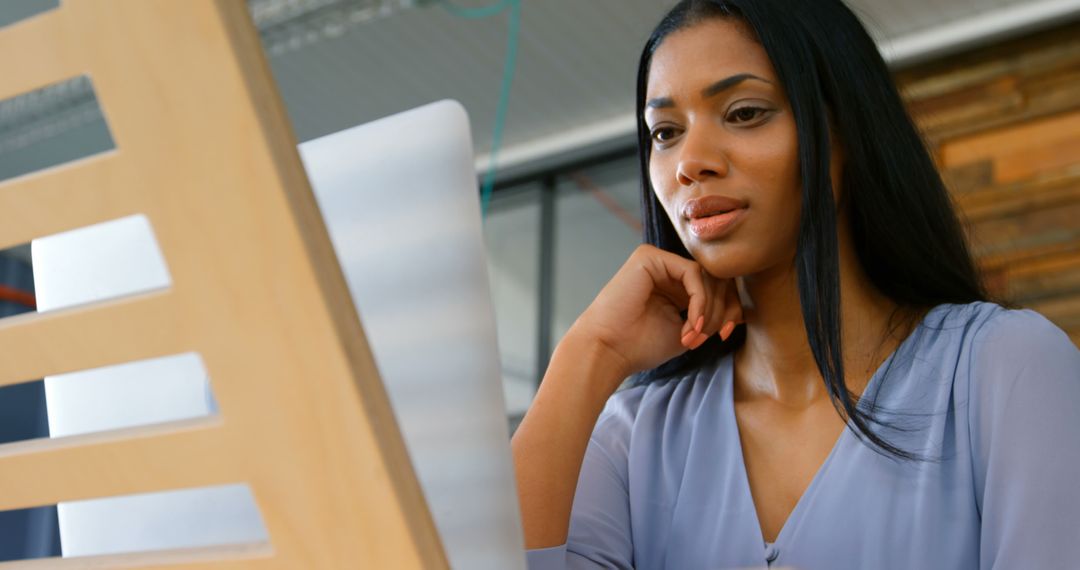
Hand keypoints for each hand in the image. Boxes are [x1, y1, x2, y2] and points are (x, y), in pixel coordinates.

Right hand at [565, 244, 743, 380]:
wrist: (608, 350)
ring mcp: (658, 260)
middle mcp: (666, 269)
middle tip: (710, 337)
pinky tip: (691, 324)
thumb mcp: (689, 331)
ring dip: (710, 311)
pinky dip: (700, 301)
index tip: (726, 336)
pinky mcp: (649, 256)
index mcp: (674, 285)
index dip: (729, 309)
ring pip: (708, 276)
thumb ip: (711, 316)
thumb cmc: (640, 346)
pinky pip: (693, 272)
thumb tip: (741, 311)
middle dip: (722, 311)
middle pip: (716, 278)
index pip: (717, 286)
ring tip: (694, 335)